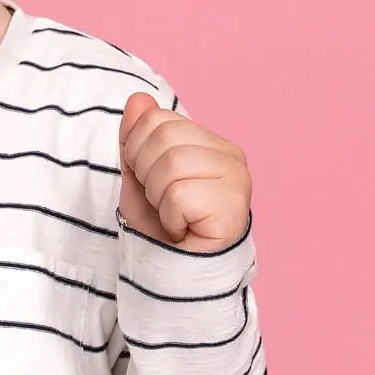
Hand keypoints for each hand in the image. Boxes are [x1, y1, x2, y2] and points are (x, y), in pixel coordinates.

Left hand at [117, 91, 250, 252]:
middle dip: (146, 175)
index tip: (150, 182)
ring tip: (174, 216)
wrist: (177, 274)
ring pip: (171, 165)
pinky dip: (171, 217)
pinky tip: (186, 230)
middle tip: (163, 203)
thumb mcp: (139, 176)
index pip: (156, 119)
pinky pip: (179, 195)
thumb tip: (137, 100)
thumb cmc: (162, 227)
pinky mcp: (234, 207)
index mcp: (211, 142)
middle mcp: (231, 156)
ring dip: (158, 198)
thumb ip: (137, 137)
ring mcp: (237, 180)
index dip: (137, 152)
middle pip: (162, 138)